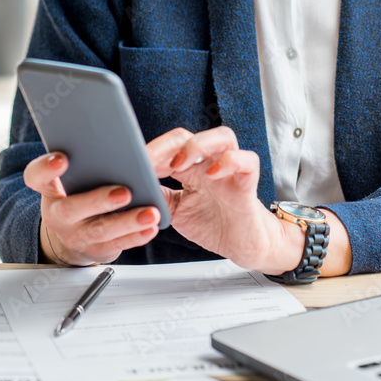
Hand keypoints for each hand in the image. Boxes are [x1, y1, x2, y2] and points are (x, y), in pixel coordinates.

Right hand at [23, 152, 161, 265]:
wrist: (76, 235)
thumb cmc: (81, 191)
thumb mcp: (77, 175)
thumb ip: (87, 159)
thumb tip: (115, 138)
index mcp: (50, 188)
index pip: (36, 176)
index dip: (45, 168)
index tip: (62, 158)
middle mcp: (58, 213)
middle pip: (71, 208)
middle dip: (99, 200)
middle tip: (125, 192)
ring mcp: (76, 234)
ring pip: (100, 229)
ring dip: (127, 221)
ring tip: (150, 213)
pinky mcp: (96, 249)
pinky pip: (117, 244)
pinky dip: (136, 236)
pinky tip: (151, 227)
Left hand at [146, 126, 304, 273]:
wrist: (242, 244)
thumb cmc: (213, 223)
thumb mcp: (176, 211)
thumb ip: (158, 196)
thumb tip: (133, 187)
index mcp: (191, 168)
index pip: (170, 146)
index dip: (152, 151)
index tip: (132, 162)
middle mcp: (210, 163)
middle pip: (190, 135)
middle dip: (167, 145)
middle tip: (151, 161)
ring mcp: (230, 171)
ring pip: (222, 136)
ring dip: (198, 145)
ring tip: (181, 164)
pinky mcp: (247, 183)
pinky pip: (247, 161)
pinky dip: (231, 161)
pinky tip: (212, 174)